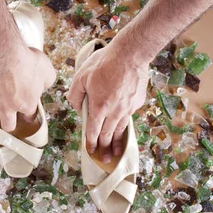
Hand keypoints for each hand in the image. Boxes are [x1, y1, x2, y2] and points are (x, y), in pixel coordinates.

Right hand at [0, 43, 55, 131]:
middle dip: (8, 123)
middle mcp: (8, 107)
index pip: (29, 116)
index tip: (27, 110)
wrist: (3, 52)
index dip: (28, 113)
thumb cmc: (27, 60)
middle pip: (7, 125)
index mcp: (26, 104)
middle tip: (7, 115)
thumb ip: (47, 82)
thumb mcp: (47, 70)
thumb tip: (44, 85)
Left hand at [68, 38, 147, 161]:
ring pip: (121, 129)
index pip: (93, 131)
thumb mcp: (81, 76)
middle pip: (108, 134)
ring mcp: (127, 108)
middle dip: (105, 148)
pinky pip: (129, 117)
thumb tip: (77, 106)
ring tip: (117, 153)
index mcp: (99, 107)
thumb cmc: (105, 62)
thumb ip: (75, 94)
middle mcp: (114, 111)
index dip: (91, 143)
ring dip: (118, 143)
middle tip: (105, 159)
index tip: (91, 150)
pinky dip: (125, 127)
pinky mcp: (137, 102)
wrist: (131, 53)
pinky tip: (124, 130)